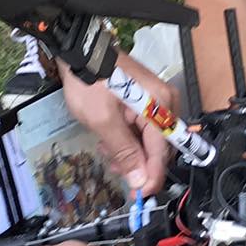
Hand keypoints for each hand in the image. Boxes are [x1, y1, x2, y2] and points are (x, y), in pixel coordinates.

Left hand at [61, 56, 175, 193]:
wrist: (80, 49)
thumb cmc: (90, 79)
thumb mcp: (102, 119)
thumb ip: (124, 151)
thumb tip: (139, 180)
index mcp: (159, 106)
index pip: (161, 153)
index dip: (150, 178)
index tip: (138, 195)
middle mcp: (165, 103)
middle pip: (159, 147)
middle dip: (138, 163)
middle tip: (115, 169)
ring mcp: (157, 99)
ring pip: (150, 140)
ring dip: (130, 152)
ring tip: (107, 150)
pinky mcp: (146, 99)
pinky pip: (144, 128)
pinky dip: (129, 138)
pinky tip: (111, 139)